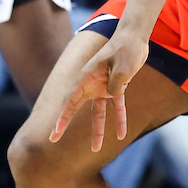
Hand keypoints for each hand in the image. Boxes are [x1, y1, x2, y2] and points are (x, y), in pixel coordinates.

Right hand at [49, 30, 148, 150]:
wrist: (134, 38)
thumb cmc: (125, 50)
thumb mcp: (121, 68)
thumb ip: (115, 85)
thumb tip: (112, 95)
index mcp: (86, 77)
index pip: (70, 101)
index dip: (62, 118)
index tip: (54, 133)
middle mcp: (91, 83)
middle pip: (75, 107)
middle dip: (64, 124)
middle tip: (53, 140)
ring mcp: (103, 86)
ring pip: (98, 113)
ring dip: (97, 131)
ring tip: (96, 150)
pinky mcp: (116, 86)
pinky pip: (117, 107)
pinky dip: (119, 119)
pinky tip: (121, 134)